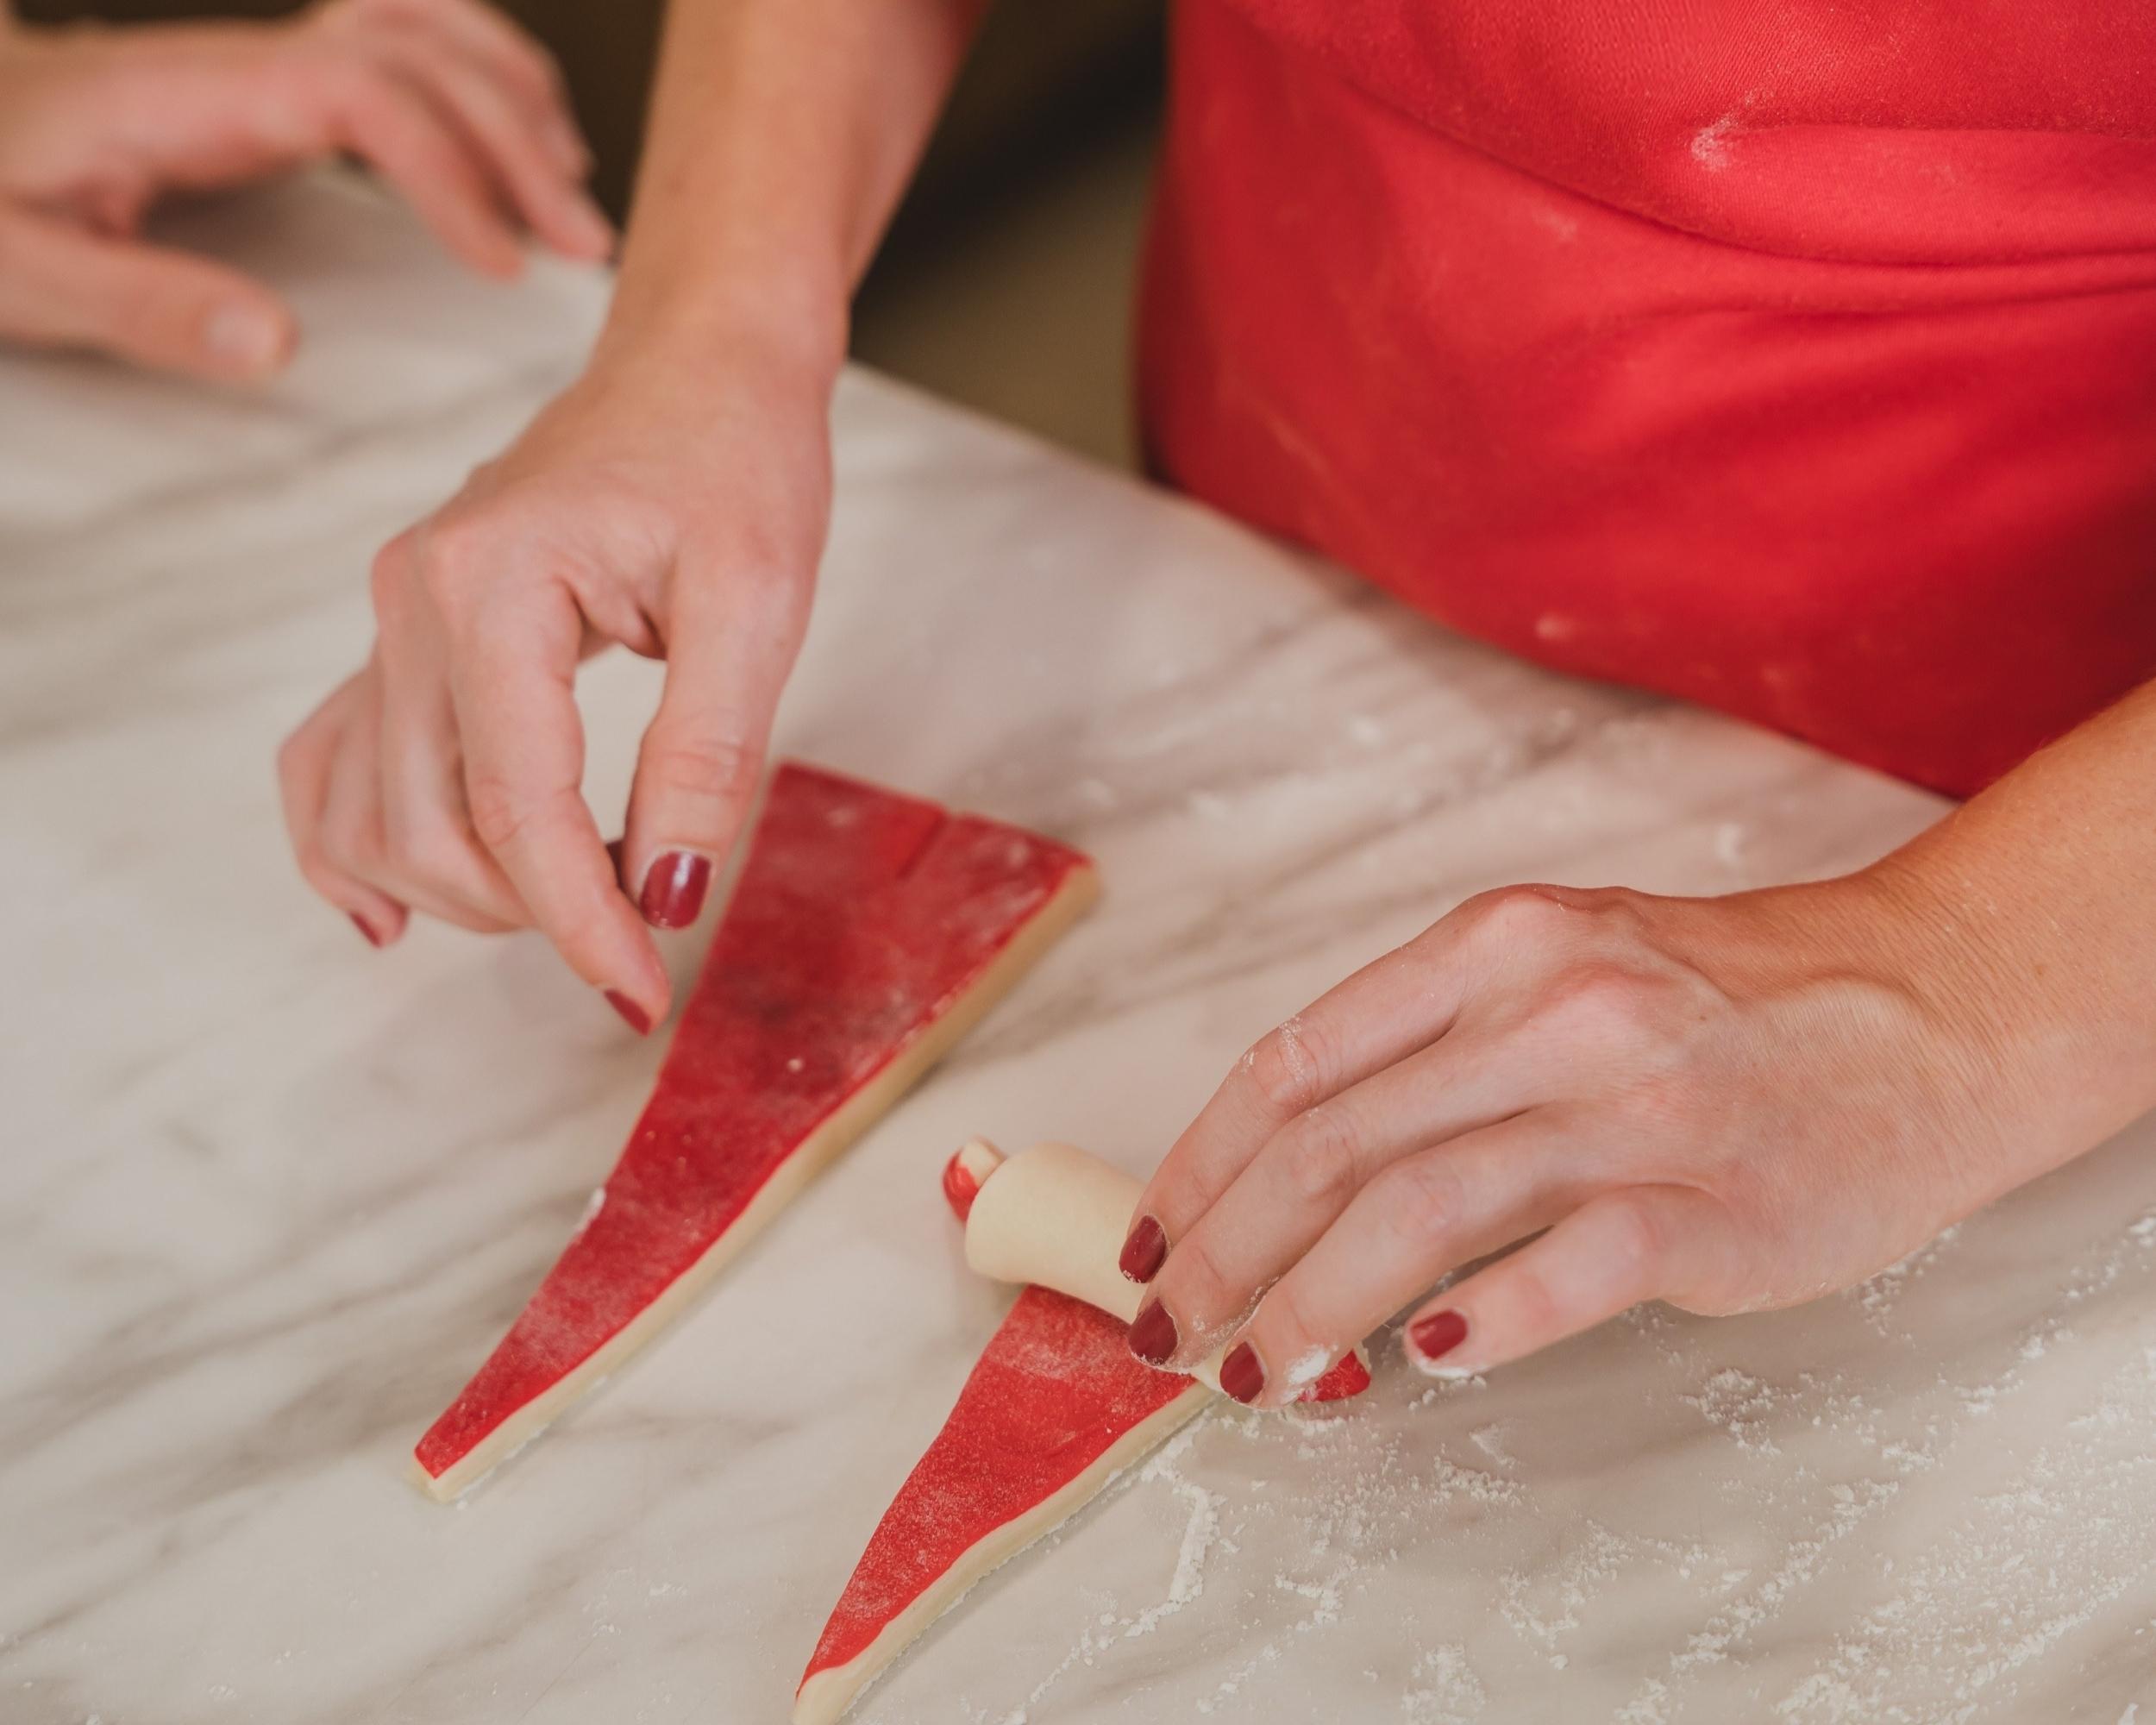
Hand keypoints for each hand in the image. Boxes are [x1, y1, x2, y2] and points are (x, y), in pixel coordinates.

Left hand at [0, 0, 608, 380]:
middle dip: (516, 138)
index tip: (500, 262)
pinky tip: (514, 128)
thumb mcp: (25, 273)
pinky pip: (400, 40)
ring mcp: (262, 64)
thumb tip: (279, 343)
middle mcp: (240, 63)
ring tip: (569, 183)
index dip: (450, 167)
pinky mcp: (276, 85)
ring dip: (511, 94)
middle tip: (579, 240)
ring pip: (420, 24)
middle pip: (417, 50)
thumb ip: (145, 306)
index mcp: (189, 98)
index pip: (361, 91)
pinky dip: (475, 70)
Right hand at [277, 319, 834, 1028]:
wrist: (699, 367)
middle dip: (532, 912)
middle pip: (428, 828)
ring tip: (578, 895)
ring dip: (463, 891)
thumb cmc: (735, 458)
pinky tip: (400, 913)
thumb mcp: (757, 604)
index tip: (643, 994)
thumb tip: (670, 895)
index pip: (518, 808)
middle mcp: (412, 601)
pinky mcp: (405, 637)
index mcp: (491, 585)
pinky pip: (336, 761)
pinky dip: (358, 846)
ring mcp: (392, 618)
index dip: (581, 921)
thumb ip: (707, 755)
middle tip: (644, 927)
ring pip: (372, 813)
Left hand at [1116, 874, 2035, 1403]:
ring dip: (1309, 1305)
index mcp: (1493, 944)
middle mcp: (1548, 1010)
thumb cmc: (1727, 997)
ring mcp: (1631, 1107)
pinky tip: (1422, 1360)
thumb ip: (1435, 1038)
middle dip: (1222, 1250)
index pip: (1293, 1061)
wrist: (1926, 1007)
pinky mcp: (1710, 1204)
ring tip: (1260, 1371)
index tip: (1150, 1241)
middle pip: (1327, 1145)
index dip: (1198, 1165)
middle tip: (1174, 1333)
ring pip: (1414, 1210)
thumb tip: (1288, 1158)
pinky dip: (1478, 1323)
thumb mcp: (1563, 959)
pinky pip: (1564, 1271)